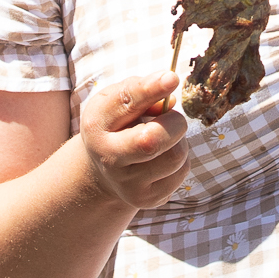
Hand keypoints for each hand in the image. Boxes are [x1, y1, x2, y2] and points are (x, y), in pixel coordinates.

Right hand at [76, 72, 191, 209]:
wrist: (104, 169)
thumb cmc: (115, 125)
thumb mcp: (116, 102)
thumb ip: (139, 90)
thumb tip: (169, 87)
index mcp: (96, 126)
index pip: (126, 103)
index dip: (150, 89)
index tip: (172, 78)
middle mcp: (108, 158)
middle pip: (151, 141)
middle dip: (174, 123)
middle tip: (173, 117)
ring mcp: (128, 184)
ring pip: (175, 157)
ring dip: (179, 141)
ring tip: (165, 137)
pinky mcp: (148, 199)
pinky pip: (182, 171)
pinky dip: (180, 158)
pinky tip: (163, 156)